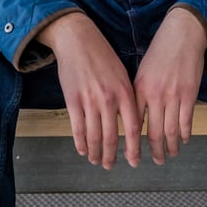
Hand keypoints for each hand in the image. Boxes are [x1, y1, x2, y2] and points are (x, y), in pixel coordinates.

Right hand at [38, 13, 141, 168]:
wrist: (78, 40)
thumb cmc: (102, 56)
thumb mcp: (122, 74)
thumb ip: (127, 98)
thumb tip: (132, 122)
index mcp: (125, 92)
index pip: (133, 128)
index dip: (133, 149)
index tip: (133, 161)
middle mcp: (108, 99)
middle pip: (112, 137)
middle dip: (111, 156)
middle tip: (110, 166)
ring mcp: (89, 101)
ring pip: (94, 136)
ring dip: (96, 153)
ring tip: (96, 161)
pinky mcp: (72, 100)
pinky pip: (77, 129)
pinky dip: (80, 143)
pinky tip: (83, 150)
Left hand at [133, 8, 206, 164]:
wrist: (182, 34)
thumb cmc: (160, 52)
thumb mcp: (142, 72)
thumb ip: (139, 94)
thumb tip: (135, 118)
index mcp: (138, 89)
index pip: (133, 124)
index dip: (133, 144)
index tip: (133, 156)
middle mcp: (154, 95)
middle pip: (152, 132)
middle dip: (154, 151)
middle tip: (157, 161)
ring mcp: (173, 95)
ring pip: (170, 130)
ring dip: (171, 147)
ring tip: (171, 155)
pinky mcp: (190, 94)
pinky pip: (186, 121)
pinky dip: (185, 134)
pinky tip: (184, 140)